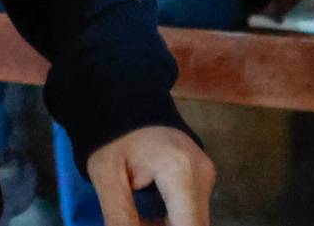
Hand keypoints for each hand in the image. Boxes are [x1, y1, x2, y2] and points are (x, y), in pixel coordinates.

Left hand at [88, 125, 214, 225]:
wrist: (126, 100)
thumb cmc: (113, 134)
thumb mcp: (106, 177)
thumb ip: (120, 217)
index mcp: (180, 172)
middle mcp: (202, 174)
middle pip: (194, 225)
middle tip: (134, 221)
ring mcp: (206, 174)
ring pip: (195, 221)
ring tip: (138, 219)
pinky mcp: (203, 176)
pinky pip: (192, 210)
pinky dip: (172, 220)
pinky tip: (148, 218)